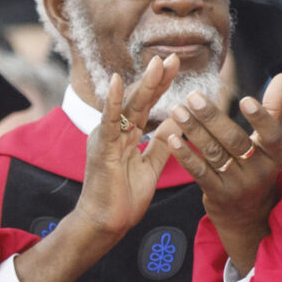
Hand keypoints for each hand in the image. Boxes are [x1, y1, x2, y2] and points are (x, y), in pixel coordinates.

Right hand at [15, 59, 178, 281]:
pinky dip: (112, 101)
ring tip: (157, 63)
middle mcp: (114, 132)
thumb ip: (162, 143)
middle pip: (138, 99)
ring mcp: (106, 138)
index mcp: (126, 135)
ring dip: (143, 84)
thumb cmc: (123, 199)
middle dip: (156, 78)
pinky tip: (115, 82)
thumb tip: (179, 122)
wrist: (105, 224)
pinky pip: (108, 122)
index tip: (176, 66)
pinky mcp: (101, 149)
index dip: (161, 85)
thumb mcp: (151, 166)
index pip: (147, 105)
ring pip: (127, 106)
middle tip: (173, 57)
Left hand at [161, 77, 281, 277]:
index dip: (259, 118)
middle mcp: (258, 171)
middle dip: (212, 117)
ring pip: (213, 154)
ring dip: (193, 130)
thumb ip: (273, 110)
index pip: (271, 134)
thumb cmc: (258, 167)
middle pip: (234, 141)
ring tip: (177, 110)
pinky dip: (184, 155)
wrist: (248, 216)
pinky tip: (171, 138)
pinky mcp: (217, 195)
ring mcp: (237, 185)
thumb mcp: (270, 144)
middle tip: (193, 96)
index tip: (245, 99)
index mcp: (275, 154)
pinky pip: (199, 172)